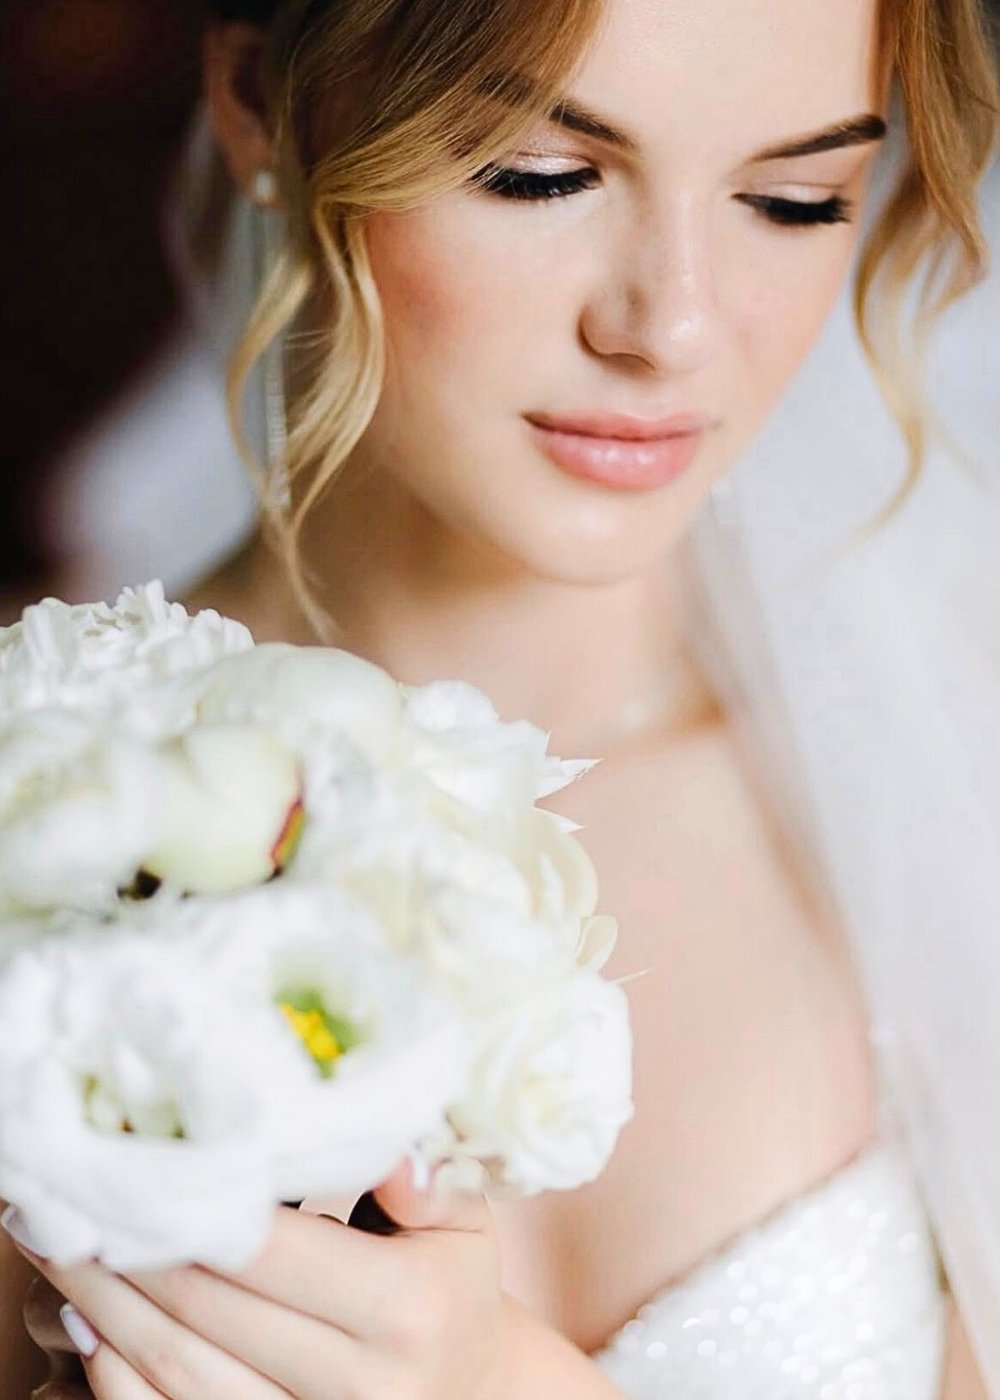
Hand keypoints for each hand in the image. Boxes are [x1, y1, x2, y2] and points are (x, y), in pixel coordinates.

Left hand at [7, 1161, 506, 1399]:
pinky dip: (120, 1378)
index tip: (137, 1160)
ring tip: (66, 1250)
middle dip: (132, 1251)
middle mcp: (361, 1385)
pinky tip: (90, 1327)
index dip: (194, 1206)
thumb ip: (427, 1179)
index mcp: (406, 1309)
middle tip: (71, 1196)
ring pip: (183, 1374)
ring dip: (109, 1311)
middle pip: (213, 1311)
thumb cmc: (451, 1287)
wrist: (467, 1392)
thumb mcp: (461, 1222)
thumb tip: (390, 1144)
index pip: (271, 1250)